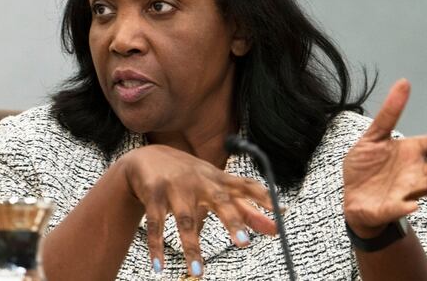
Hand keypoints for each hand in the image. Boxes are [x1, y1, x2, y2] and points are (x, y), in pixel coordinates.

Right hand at [121, 144, 276, 276]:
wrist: (145, 158)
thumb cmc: (189, 177)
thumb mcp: (215, 187)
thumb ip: (244, 208)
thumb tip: (276, 227)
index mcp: (217, 179)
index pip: (245, 185)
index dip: (263, 197)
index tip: (281, 212)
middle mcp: (199, 181)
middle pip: (219, 200)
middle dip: (232, 220)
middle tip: (244, 243)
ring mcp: (176, 187)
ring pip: (185, 219)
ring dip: (191, 247)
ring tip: (198, 273)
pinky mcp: (154, 195)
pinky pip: (156, 224)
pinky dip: (156, 247)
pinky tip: (158, 267)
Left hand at [343, 79, 426, 237]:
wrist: (351, 198)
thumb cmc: (367, 167)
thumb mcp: (373, 136)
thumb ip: (389, 113)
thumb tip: (404, 82)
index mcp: (414, 152)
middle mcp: (418, 171)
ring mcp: (407, 190)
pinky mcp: (390, 207)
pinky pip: (401, 207)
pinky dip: (406, 206)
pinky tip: (412, 205)